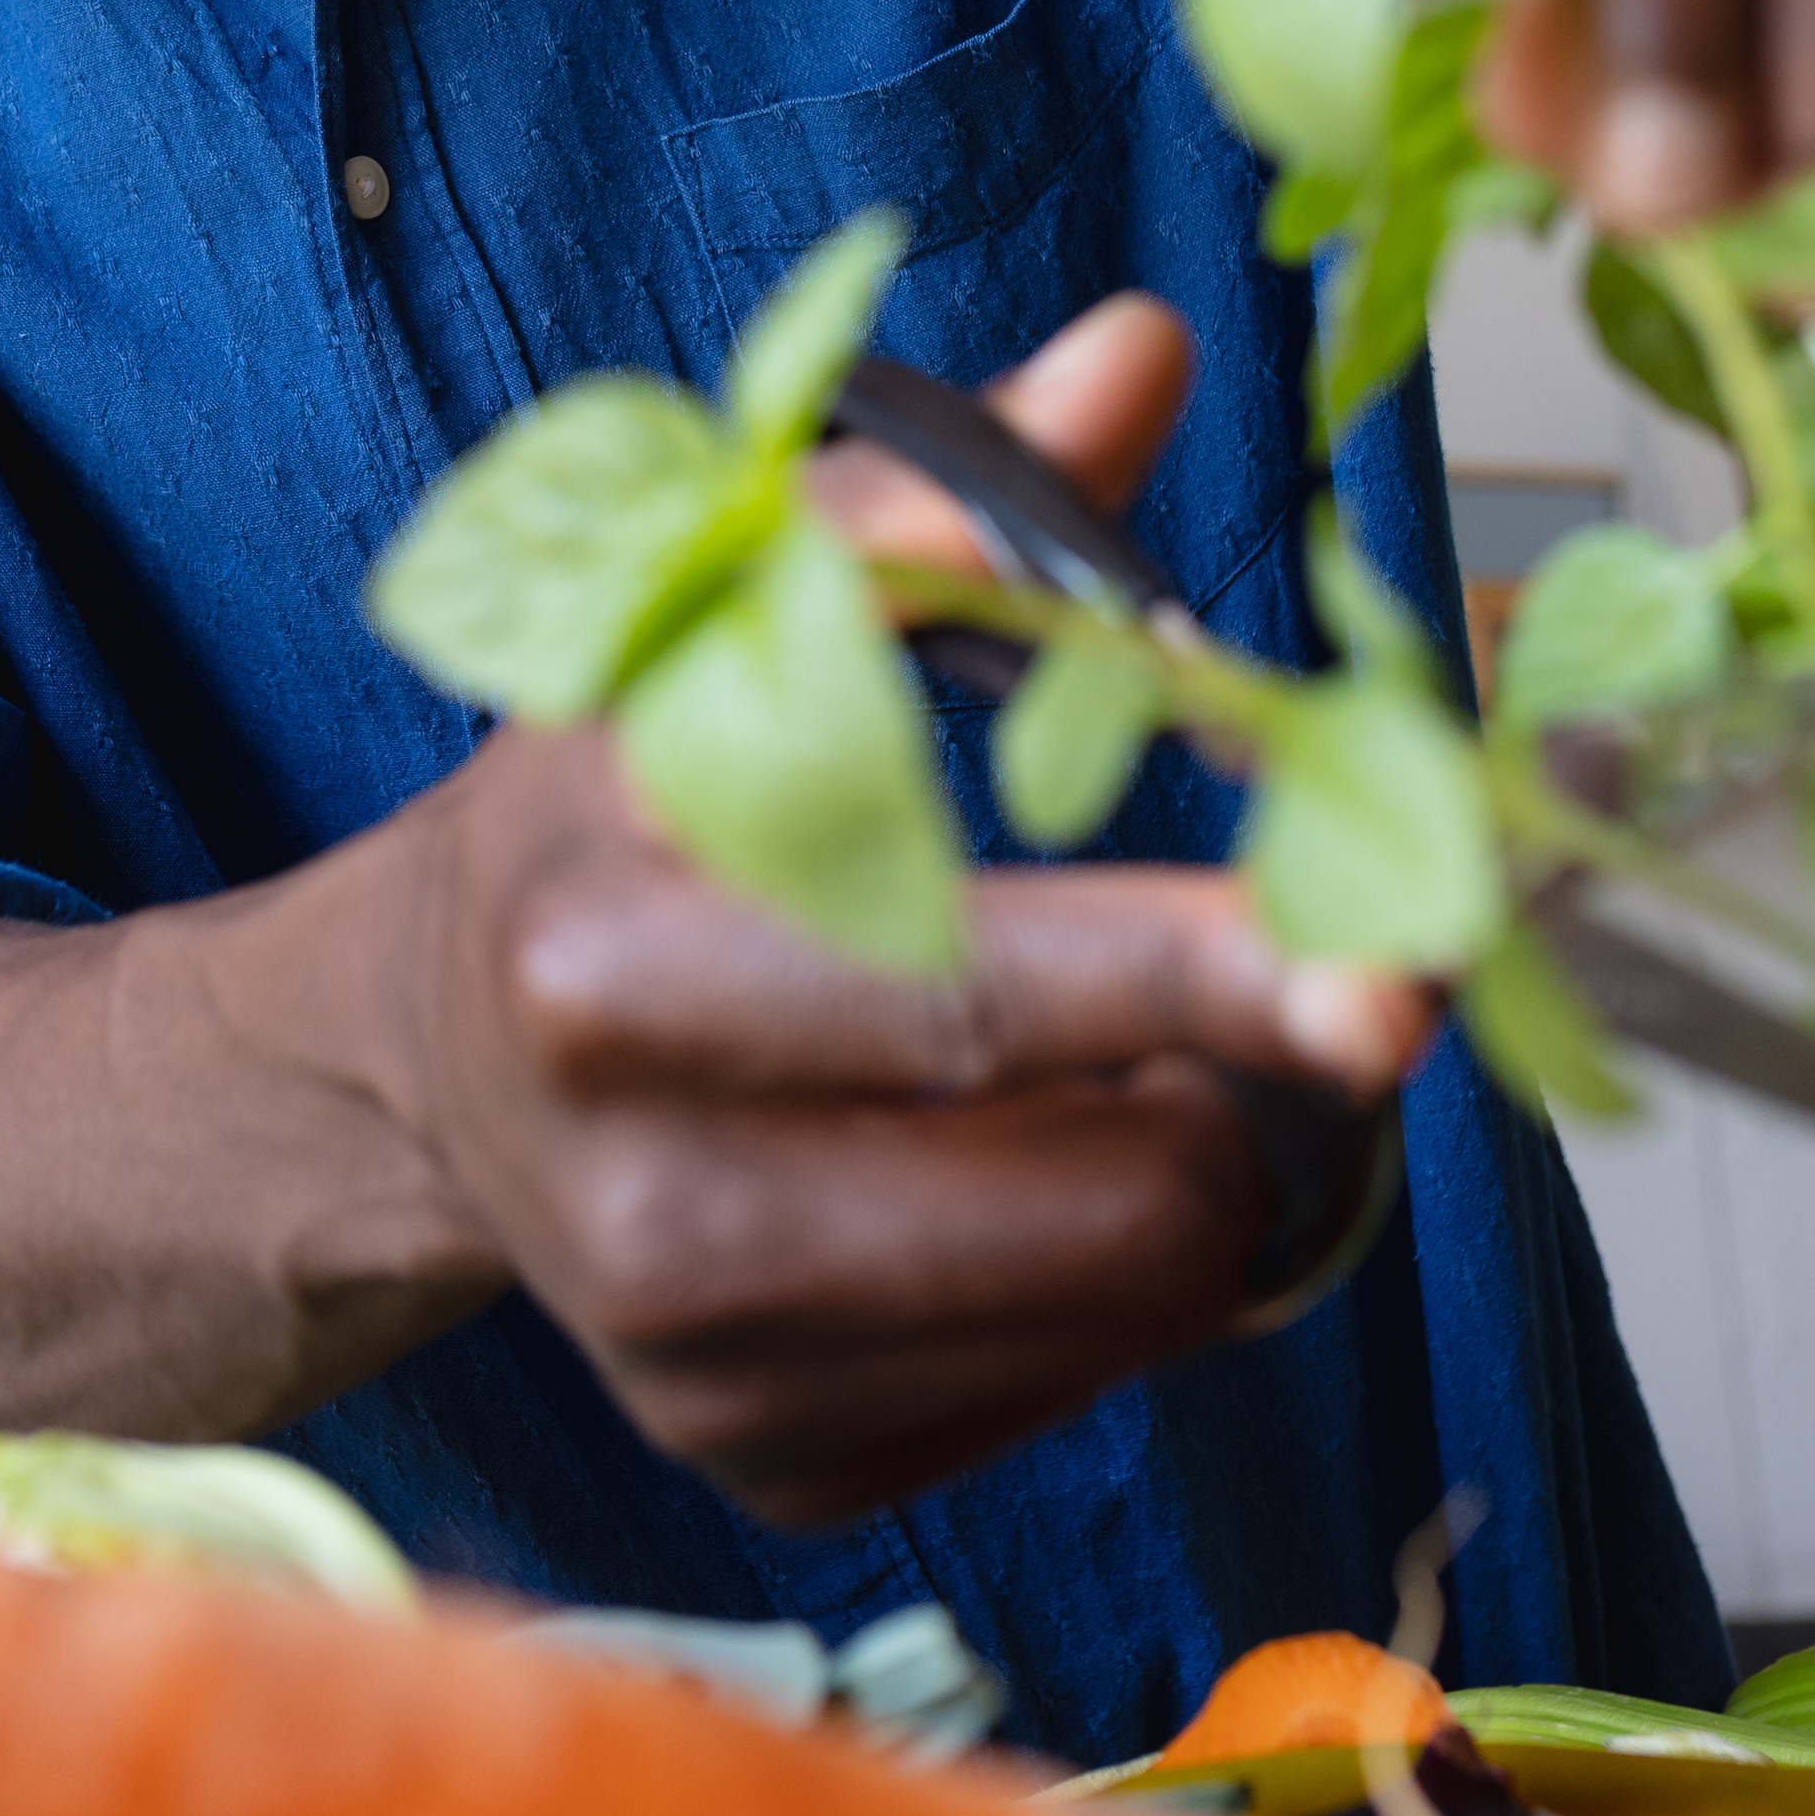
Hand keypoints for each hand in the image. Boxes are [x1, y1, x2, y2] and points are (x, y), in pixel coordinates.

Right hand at [361, 297, 1433, 1526]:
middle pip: (1086, 1187)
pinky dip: (1100, 1287)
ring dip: (1187, 1175)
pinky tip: (1020, 1172)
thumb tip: (1142, 353)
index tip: (1389, 975)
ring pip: (1111, 1306)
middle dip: (1242, 1086)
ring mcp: (689, 1348)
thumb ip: (946, 497)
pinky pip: (1059, 1402)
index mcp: (617, 934)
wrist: (425, 1049)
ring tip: (1131, 1062)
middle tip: (1322, 998)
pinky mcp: (754, 1461)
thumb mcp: (726, 609)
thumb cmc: (627, 796)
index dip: (1192, 968)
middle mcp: (633, 1172)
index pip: (960, 972)